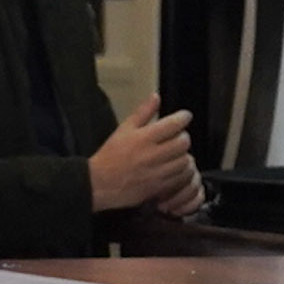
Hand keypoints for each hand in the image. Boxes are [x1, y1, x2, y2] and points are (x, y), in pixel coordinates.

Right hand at [90, 96, 199, 214]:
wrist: (99, 184)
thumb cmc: (110, 156)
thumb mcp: (123, 129)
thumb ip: (142, 112)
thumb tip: (156, 96)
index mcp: (143, 138)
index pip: (174, 124)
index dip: (184, 117)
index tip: (185, 116)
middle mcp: (152, 155)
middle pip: (183, 142)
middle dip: (184, 137)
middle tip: (179, 136)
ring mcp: (156, 172)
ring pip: (184, 161)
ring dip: (183, 154)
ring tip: (176, 153)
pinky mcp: (159, 187)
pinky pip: (180, 178)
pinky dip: (181, 171)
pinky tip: (174, 167)